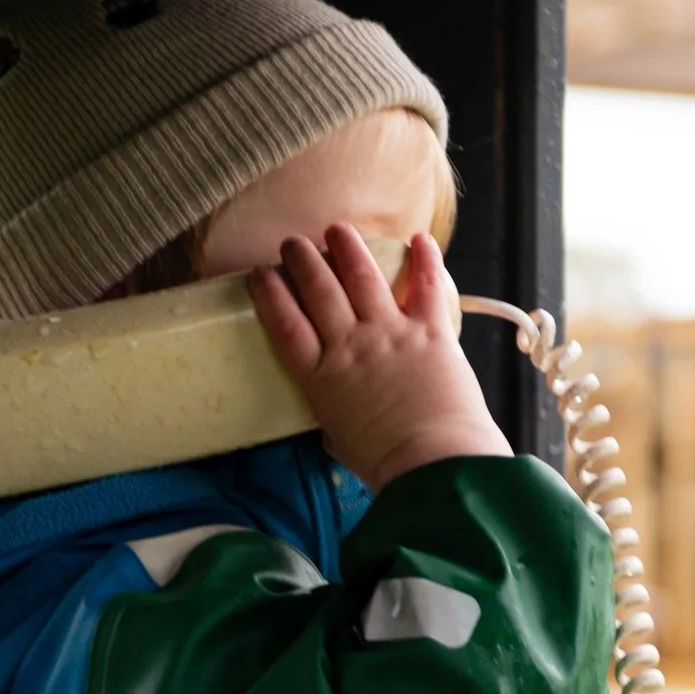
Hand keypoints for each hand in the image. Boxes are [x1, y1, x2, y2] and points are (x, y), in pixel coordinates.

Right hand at [247, 226, 507, 491]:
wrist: (433, 462)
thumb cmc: (384, 463)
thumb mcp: (340, 443)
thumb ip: (333, 422)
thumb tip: (334, 423)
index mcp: (320, 377)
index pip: (285, 324)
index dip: (270, 295)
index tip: (261, 274)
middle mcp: (349, 345)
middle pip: (318, 290)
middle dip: (302, 260)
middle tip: (293, 244)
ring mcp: (389, 333)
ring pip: (362, 277)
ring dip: (347, 248)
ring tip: (336, 230)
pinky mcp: (430, 331)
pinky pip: (426, 286)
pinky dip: (424, 259)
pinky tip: (418, 238)